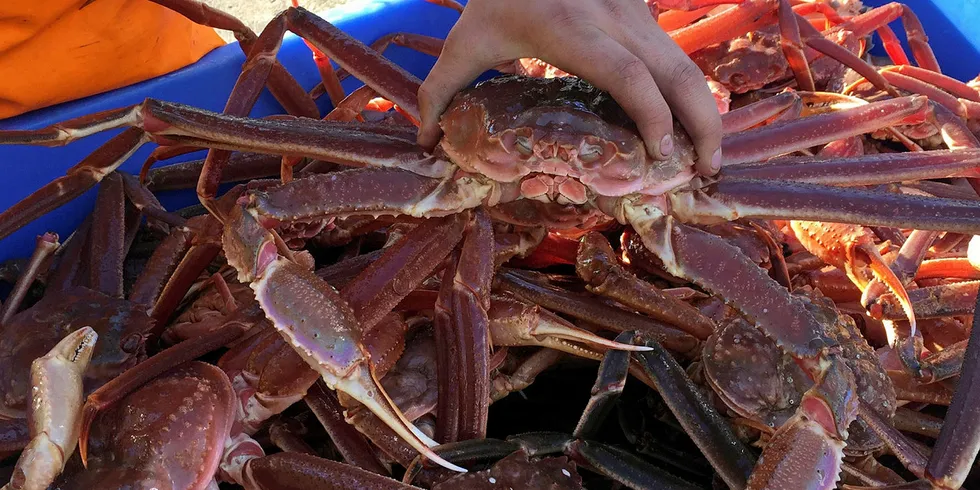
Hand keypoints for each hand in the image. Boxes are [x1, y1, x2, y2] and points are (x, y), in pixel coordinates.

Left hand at [417, 0, 723, 175]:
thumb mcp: (465, 40)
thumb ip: (439, 91)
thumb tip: (426, 142)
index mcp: (573, 32)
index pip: (630, 78)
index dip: (653, 118)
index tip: (659, 155)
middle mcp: (616, 21)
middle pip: (678, 74)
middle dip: (702, 125)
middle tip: (706, 171)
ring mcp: (636, 12)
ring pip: (687, 64)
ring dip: (705, 111)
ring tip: (707, 156)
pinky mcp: (644, 10)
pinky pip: (675, 57)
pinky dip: (689, 93)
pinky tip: (689, 126)